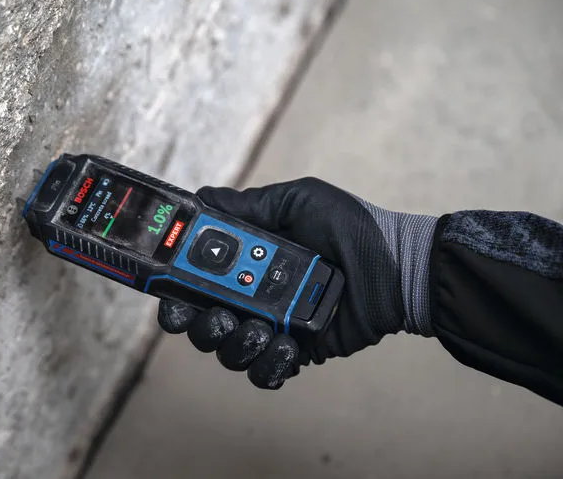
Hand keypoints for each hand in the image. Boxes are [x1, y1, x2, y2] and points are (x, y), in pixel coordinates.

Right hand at [157, 177, 436, 388]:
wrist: (397, 266)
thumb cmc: (351, 228)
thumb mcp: (298, 202)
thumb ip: (249, 205)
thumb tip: (203, 197)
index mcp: (243, 262)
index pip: (193, 281)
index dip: (174, 290)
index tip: (170, 292)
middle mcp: (250, 296)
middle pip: (201, 322)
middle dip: (200, 324)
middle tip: (219, 314)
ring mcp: (271, 326)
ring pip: (228, 350)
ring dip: (235, 343)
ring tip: (261, 328)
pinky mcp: (296, 351)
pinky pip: (266, 371)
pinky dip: (268, 364)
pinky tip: (284, 346)